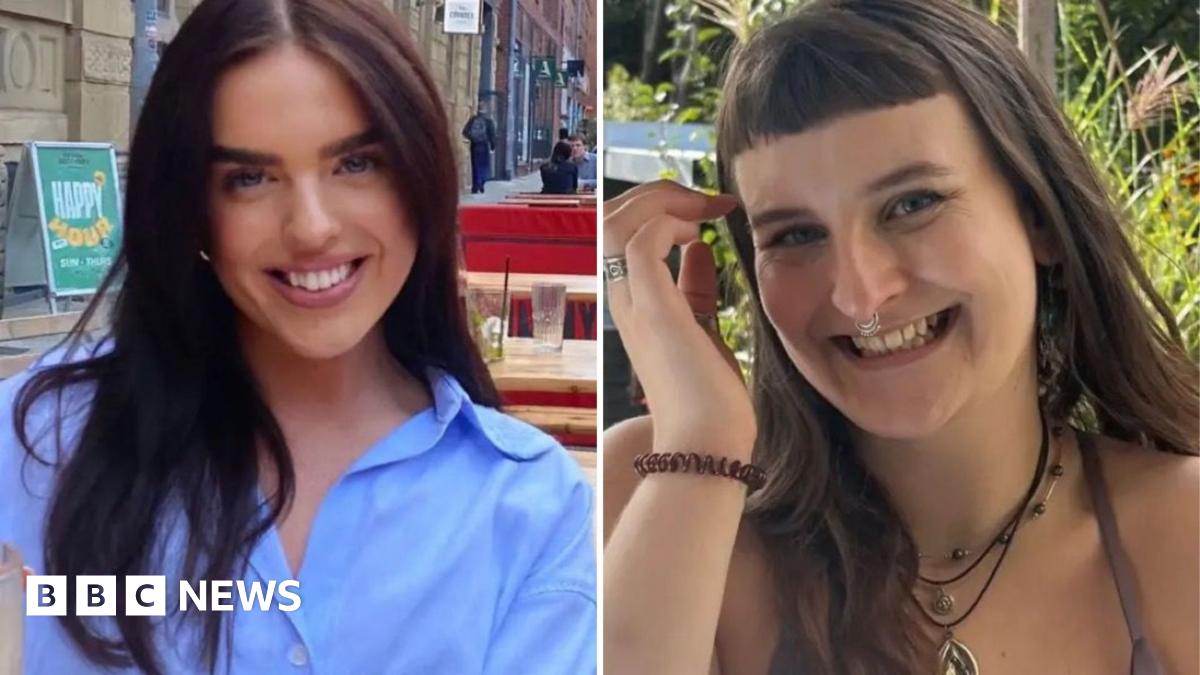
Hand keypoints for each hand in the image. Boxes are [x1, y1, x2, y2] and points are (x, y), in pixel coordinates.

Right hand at [605, 180, 755, 459]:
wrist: (708, 444)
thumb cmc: (709, 399)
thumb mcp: (703, 327)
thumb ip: (695, 287)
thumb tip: (700, 248)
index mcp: (633, 303)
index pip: (620, 235)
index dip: (657, 208)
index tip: (710, 210)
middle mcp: (623, 299)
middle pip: (608, 219)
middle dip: (654, 194)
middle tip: (705, 201)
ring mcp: (632, 304)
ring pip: (615, 222)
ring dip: (659, 202)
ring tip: (701, 210)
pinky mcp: (652, 310)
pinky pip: (642, 243)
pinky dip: (668, 225)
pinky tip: (698, 235)